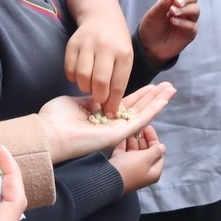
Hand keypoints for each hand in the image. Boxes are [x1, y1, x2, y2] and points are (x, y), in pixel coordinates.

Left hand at [38, 82, 176, 163]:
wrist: (48, 133)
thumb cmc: (55, 119)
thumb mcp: (75, 102)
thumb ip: (92, 100)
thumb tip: (101, 96)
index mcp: (100, 116)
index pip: (125, 103)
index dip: (139, 94)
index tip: (151, 86)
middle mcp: (110, 124)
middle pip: (138, 108)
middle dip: (153, 96)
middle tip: (168, 86)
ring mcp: (116, 130)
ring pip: (143, 113)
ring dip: (158, 101)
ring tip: (172, 89)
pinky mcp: (118, 134)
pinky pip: (140, 120)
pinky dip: (154, 109)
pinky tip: (164, 100)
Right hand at [64, 6, 132, 117]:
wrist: (101, 16)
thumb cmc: (117, 42)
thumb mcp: (126, 57)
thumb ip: (120, 78)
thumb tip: (112, 107)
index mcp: (123, 52)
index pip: (118, 83)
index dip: (113, 102)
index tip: (110, 113)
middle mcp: (106, 47)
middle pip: (99, 82)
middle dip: (99, 97)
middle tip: (99, 101)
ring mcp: (87, 44)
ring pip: (82, 77)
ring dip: (85, 88)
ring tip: (90, 87)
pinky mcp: (72, 44)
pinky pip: (69, 70)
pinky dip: (74, 78)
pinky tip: (81, 76)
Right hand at [109, 126, 165, 192]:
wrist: (106, 179)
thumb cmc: (129, 169)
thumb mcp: (145, 158)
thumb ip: (155, 151)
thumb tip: (163, 147)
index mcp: (153, 171)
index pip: (158, 152)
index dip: (154, 139)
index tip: (148, 127)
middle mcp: (143, 169)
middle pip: (146, 150)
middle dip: (143, 138)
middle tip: (138, 126)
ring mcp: (130, 167)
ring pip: (134, 150)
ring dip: (133, 139)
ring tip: (130, 127)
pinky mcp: (120, 164)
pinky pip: (124, 151)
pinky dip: (124, 143)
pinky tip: (123, 133)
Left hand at [138, 0, 199, 66]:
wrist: (149, 47)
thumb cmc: (151, 28)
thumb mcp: (153, 14)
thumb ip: (162, 4)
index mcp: (174, 0)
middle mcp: (183, 8)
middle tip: (176, 3)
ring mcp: (188, 20)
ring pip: (196, 9)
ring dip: (185, 9)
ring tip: (172, 13)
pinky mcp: (190, 33)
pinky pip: (192, 25)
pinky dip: (183, 22)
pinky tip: (173, 22)